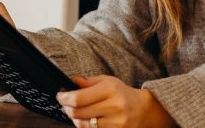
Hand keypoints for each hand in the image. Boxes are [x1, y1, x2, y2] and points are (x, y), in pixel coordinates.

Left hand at [56, 75, 175, 127]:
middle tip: (65, 104)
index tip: (60, 96)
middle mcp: (113, 106)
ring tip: (75, 112)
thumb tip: (72, 81)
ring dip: (74, 118)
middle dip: (66, 108)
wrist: (144, 111)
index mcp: (110, 90)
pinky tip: (85, 119)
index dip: (64, 98)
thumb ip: (89, 82)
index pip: (78, 98)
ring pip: (82, 124)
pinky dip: (84, 126)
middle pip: (77, 113)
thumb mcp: (108, 82)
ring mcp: (114, 123)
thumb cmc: (123, 94)